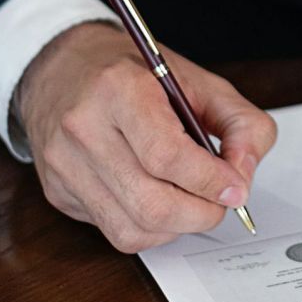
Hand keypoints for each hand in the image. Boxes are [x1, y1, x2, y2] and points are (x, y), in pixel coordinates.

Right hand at [15, 22, 276, 251]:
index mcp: (119, 89)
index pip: (166, 155)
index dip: (210, 181)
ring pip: (133, 229)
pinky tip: (163, 202)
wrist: (65, 68)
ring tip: (195, 202)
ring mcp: (65, 165)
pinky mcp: (58, 192)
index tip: (236, 188)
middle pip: (151, 203)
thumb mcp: (202, 83)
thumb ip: (241, 124)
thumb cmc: (138, 75)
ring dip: (179, 227)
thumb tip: (243, 177)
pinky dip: (152, 230)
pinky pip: (115, 233)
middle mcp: (83, 128)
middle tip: (222, 201)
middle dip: (201, 213)